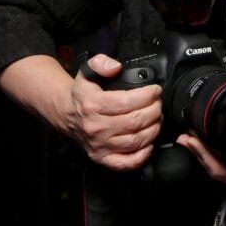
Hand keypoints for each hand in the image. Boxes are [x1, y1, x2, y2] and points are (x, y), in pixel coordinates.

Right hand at [64, 53, 162, 170]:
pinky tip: (148, 144)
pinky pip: (125, 163)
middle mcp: (96, 127)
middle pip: (135, 122)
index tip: (155, 90)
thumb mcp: (86, 71)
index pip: (127, 102)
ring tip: (157, 118)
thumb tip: (115, 67)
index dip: (147, 96)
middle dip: (154, 111)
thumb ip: (101, 63)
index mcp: (93, 105)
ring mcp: (99, 145)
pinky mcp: (101, 158)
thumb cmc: (81, 95)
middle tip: (158, 104)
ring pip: (134, 141)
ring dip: (153, 129)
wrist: (66, 114)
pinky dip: (141, 156)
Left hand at [176, 118, 225, 190]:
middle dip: (198, 154)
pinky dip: (216, 152)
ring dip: (205, 153)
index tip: (191, 139)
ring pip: (221, 167)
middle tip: (185, 137)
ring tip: (192, 138)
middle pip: (216, 171)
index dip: (203, 155)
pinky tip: (210, 141)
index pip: (220, 170)